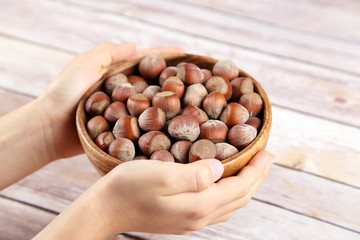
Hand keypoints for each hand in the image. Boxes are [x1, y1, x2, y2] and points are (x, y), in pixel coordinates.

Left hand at [38, 42, 184, 159]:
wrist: (48, 130)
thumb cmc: (63, 95)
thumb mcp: (83, 66)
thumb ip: (106, 53)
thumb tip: (135, 45)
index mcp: (115, 72)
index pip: (145, 60)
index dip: (166, 56)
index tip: (187, 53)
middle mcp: (122, 90)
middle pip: (153, 81)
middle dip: (173, 78)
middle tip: (197, 79)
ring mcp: (123, 110)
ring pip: (151, 103)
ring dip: (169, 101)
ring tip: (192, 101)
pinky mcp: (121, 129)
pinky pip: (142, 124)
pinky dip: (157, 123)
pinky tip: (173, 124)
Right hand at [94, 150, 273, 234]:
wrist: (105, 210)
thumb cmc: (128, 188)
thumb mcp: (160, 175)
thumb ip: (194, 175)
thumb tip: (219, 169)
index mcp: (199, 205)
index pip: (240, 188)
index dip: (257, 170)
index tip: (267, 151)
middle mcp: (199, 217)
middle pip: (239, 198)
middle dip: (256, 178)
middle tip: (265, 158)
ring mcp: (190, 221)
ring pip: (229, 205)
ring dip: (244, 186)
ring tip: (251, 169)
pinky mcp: (181, 219)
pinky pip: (216, 208)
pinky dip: (228, 193)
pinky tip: (224, 183)